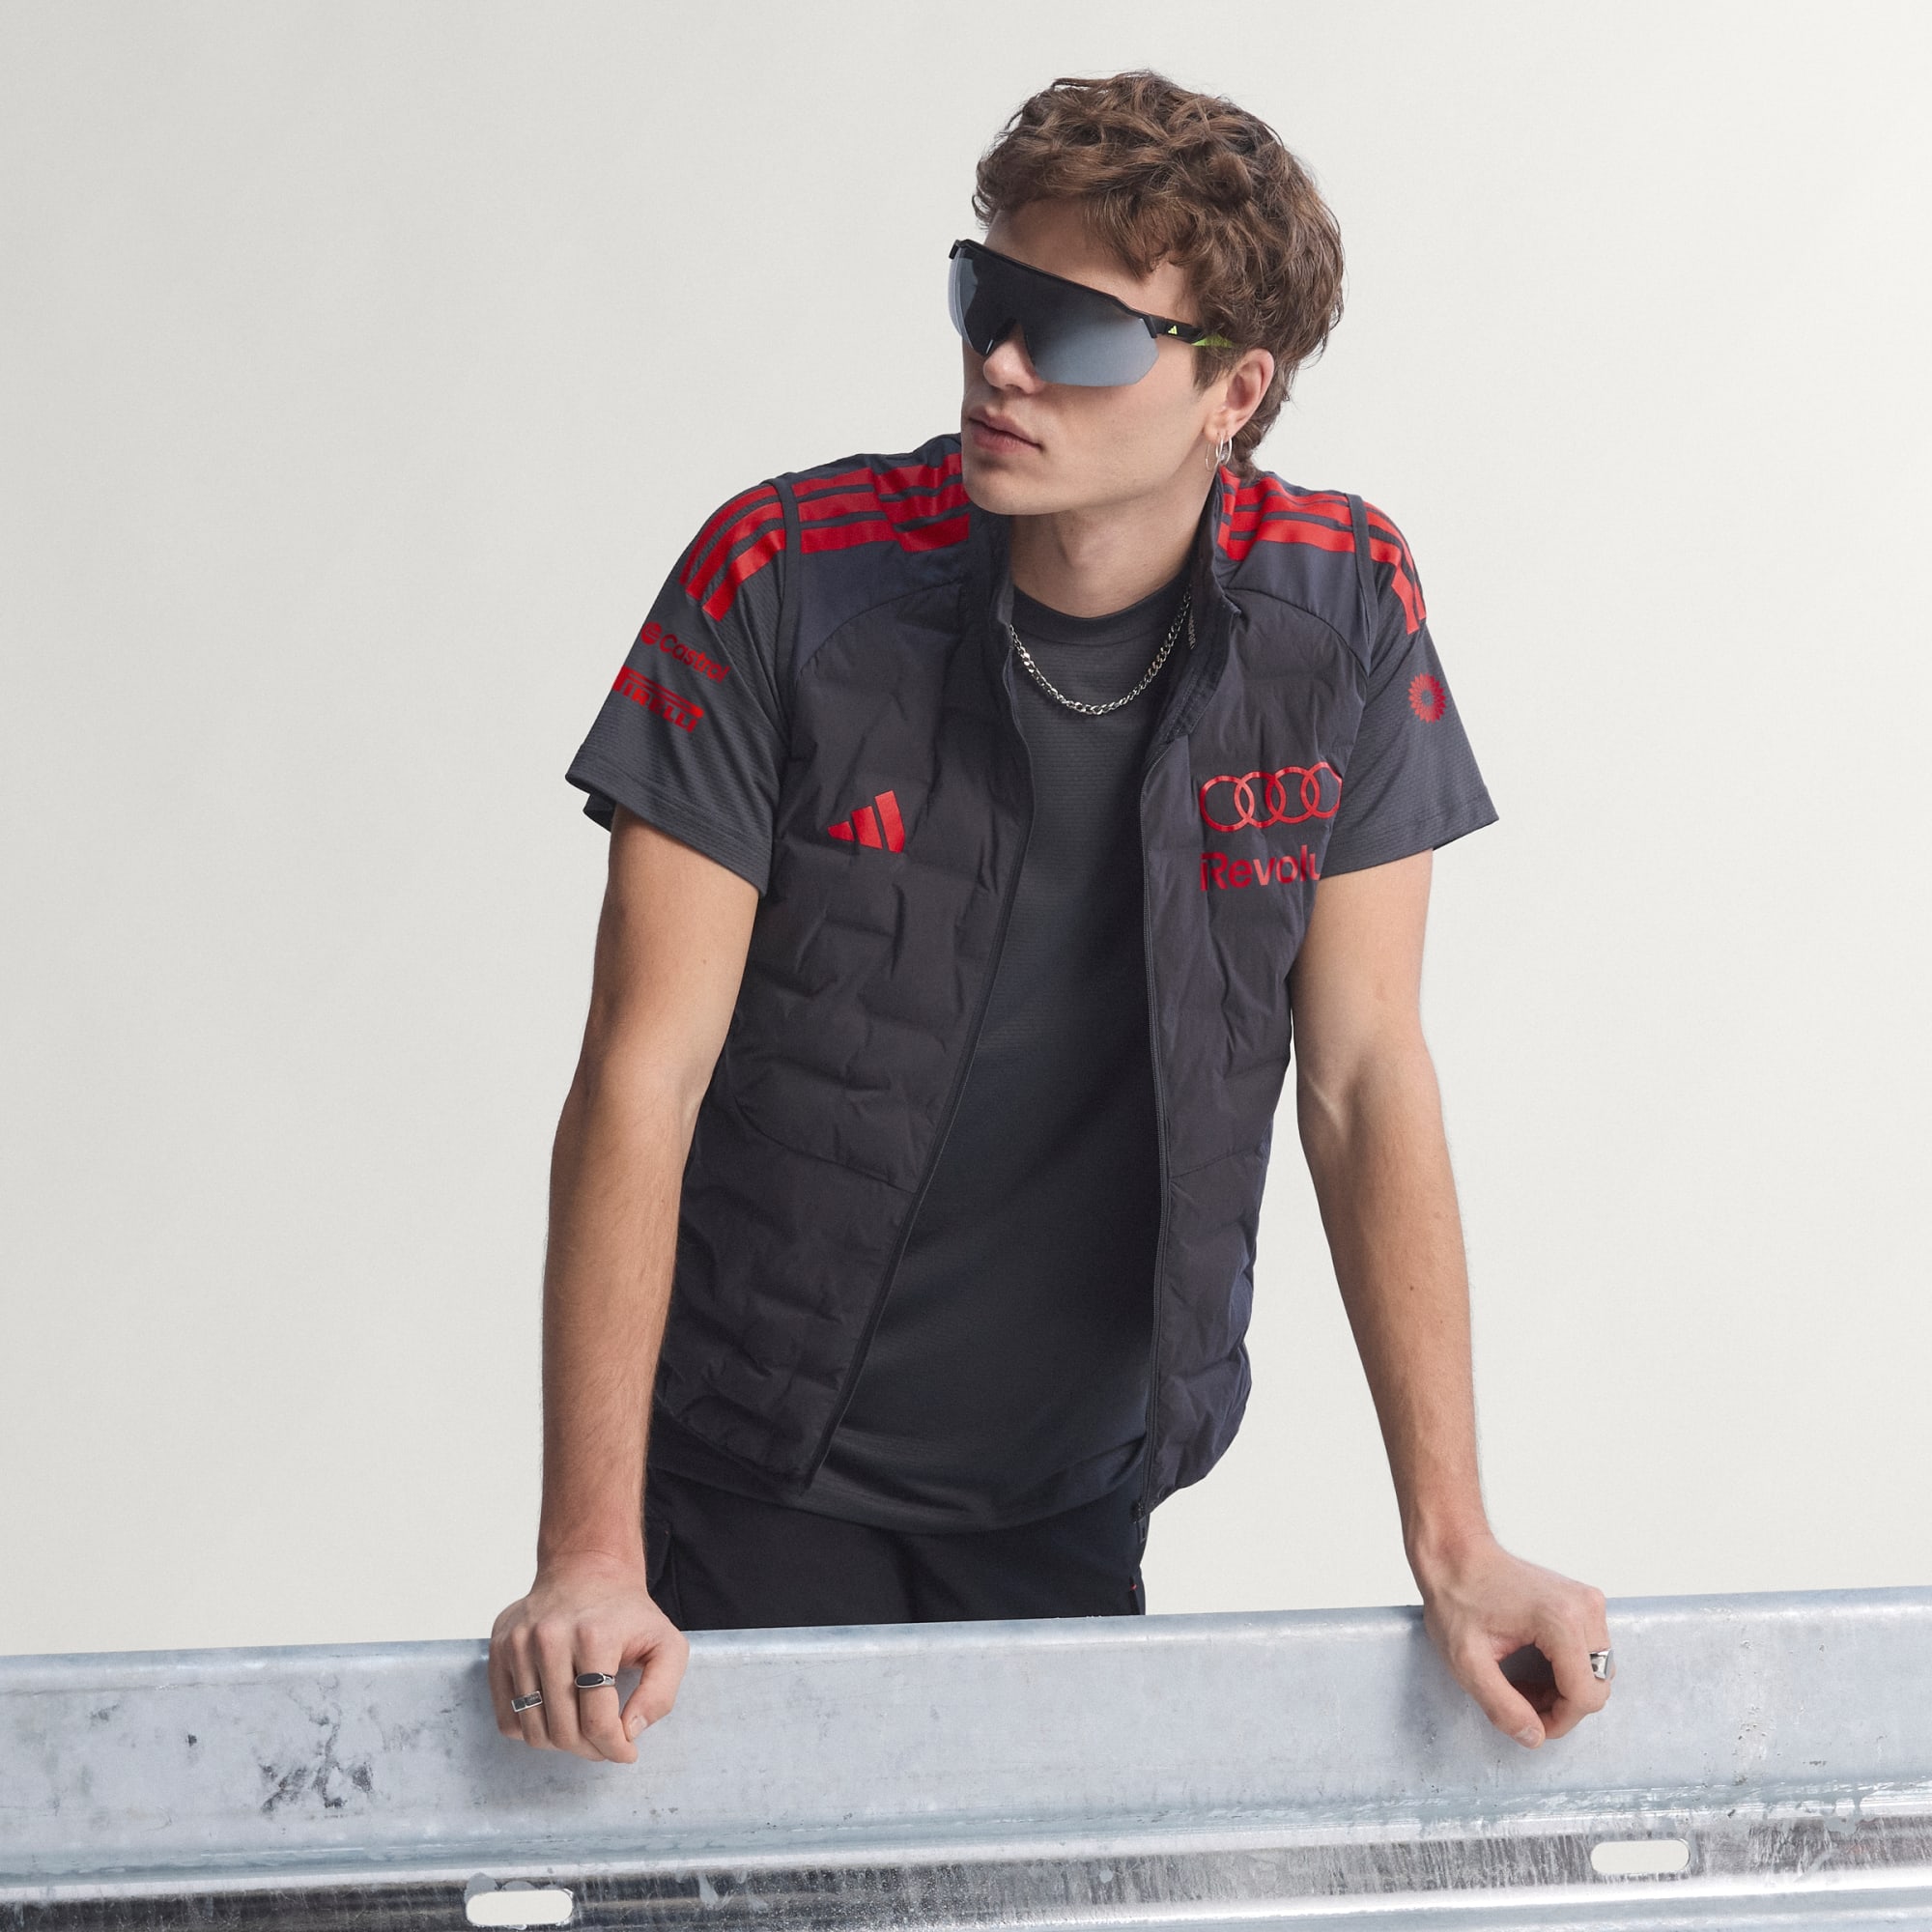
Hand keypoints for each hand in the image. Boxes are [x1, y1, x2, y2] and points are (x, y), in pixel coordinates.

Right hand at [488, 1549, 689, 1762]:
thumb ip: (660, 1693)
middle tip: (607, 1743)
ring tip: (583, 1729)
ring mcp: (517, 1643)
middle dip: (591, 1750)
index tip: (627, 1751)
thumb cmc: (628, 1614)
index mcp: (593, 1636)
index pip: (597, 1722)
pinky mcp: (498, 1649)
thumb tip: (630, 1731)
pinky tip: (557, 1712)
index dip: (615, 1748)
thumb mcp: (667, 1645)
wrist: (587, 1570)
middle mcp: (549, 1638)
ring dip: (561, 1743)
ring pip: (532, 1731)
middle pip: (563, 1731)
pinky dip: (532, 1728)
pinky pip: (507, 1717)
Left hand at [1415, 1532, 1610, 1746]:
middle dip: (1561, 1706)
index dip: (1558, 1721)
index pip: (1585, 1696)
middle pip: (1596, 1686)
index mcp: (1561, 1621)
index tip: (1528, 1721)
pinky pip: (1591, 1653)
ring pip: (1597, 1672)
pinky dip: (1568, 1669)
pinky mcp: (1585, 1600)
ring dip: (1565, 1689)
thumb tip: (1534, 1738)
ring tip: (1521, 1683)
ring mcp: (1589, 1601)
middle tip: (1519, 1699)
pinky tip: (1534, 1666)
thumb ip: (1501, 1707)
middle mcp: (1585, 1607)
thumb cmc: (1457, 1598)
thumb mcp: (1467, 1661)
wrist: (1455, 1554)